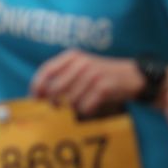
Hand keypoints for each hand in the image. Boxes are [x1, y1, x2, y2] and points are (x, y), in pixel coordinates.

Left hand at [29, 51, 147, 115]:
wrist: (132, 76)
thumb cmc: (102, 75)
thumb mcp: (83, 67)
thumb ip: (63, 76)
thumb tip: (38, 94)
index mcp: (73, 56)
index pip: (47, 70)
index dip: (37, 86)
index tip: (35, 99)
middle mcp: (82, 63)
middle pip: (55, 89)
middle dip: (54, 102)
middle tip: (58, 107)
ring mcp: (93, 74)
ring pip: (70, 101)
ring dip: (74, 108)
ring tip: (83, 103)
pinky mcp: (103, 87)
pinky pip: (85, 107)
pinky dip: (86, 110)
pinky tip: (93, 105)